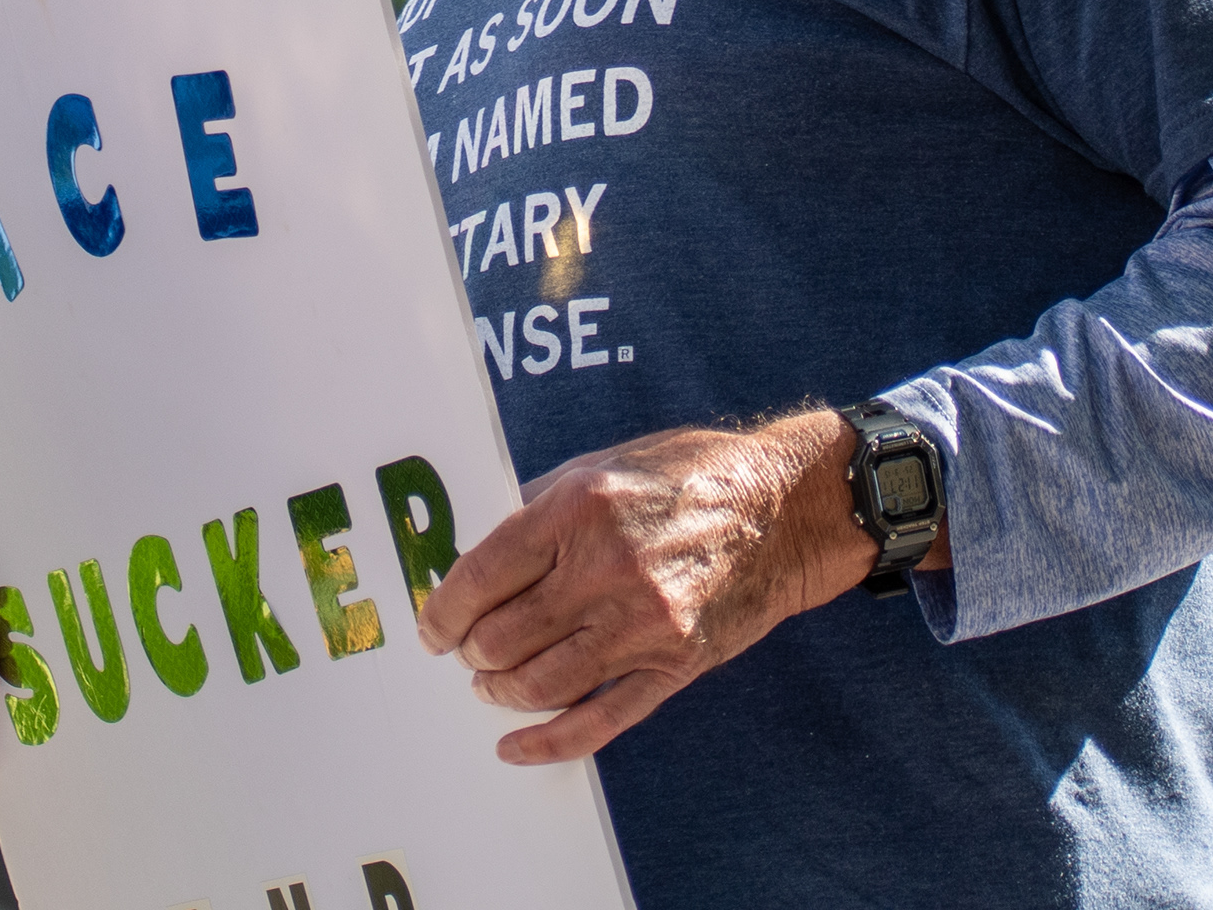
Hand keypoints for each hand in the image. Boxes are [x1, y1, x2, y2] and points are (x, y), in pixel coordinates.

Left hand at [412, 411, 876, 764]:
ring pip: (540, 684)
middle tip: (464, 651)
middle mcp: (606, 569)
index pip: (481, 575)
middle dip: (469, 652)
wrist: (782, 509)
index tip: (431, 626)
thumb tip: (475, 555)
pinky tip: (516, 746)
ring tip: (490, 684)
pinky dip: (548, 742)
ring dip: (500, 691)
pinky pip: (598, 719)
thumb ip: (536, 508)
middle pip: (502, 636)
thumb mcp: (600, 466)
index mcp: (577, 510)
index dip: (442, 610)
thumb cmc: (687, 477)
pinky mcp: (673, 664)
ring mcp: (643, 624)